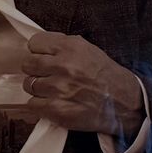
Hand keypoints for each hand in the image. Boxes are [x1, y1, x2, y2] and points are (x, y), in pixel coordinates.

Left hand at [22, 32, 144, 137]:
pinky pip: (32, 104)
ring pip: (29, 85)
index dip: (38, 51)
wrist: (123, 103)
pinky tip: (54, 103)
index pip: (35, 43)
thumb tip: (37, 47)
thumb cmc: (105, 76)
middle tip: (48, 76)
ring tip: (54, 91)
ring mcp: (59, 88)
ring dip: (38, 89)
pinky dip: (40, 105)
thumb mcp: (88, 50)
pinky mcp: (56, 109)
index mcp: (71, 47)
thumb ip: (63, 46)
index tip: (44, 57)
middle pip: (28, 64)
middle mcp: (63, 65)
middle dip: (36, 70)